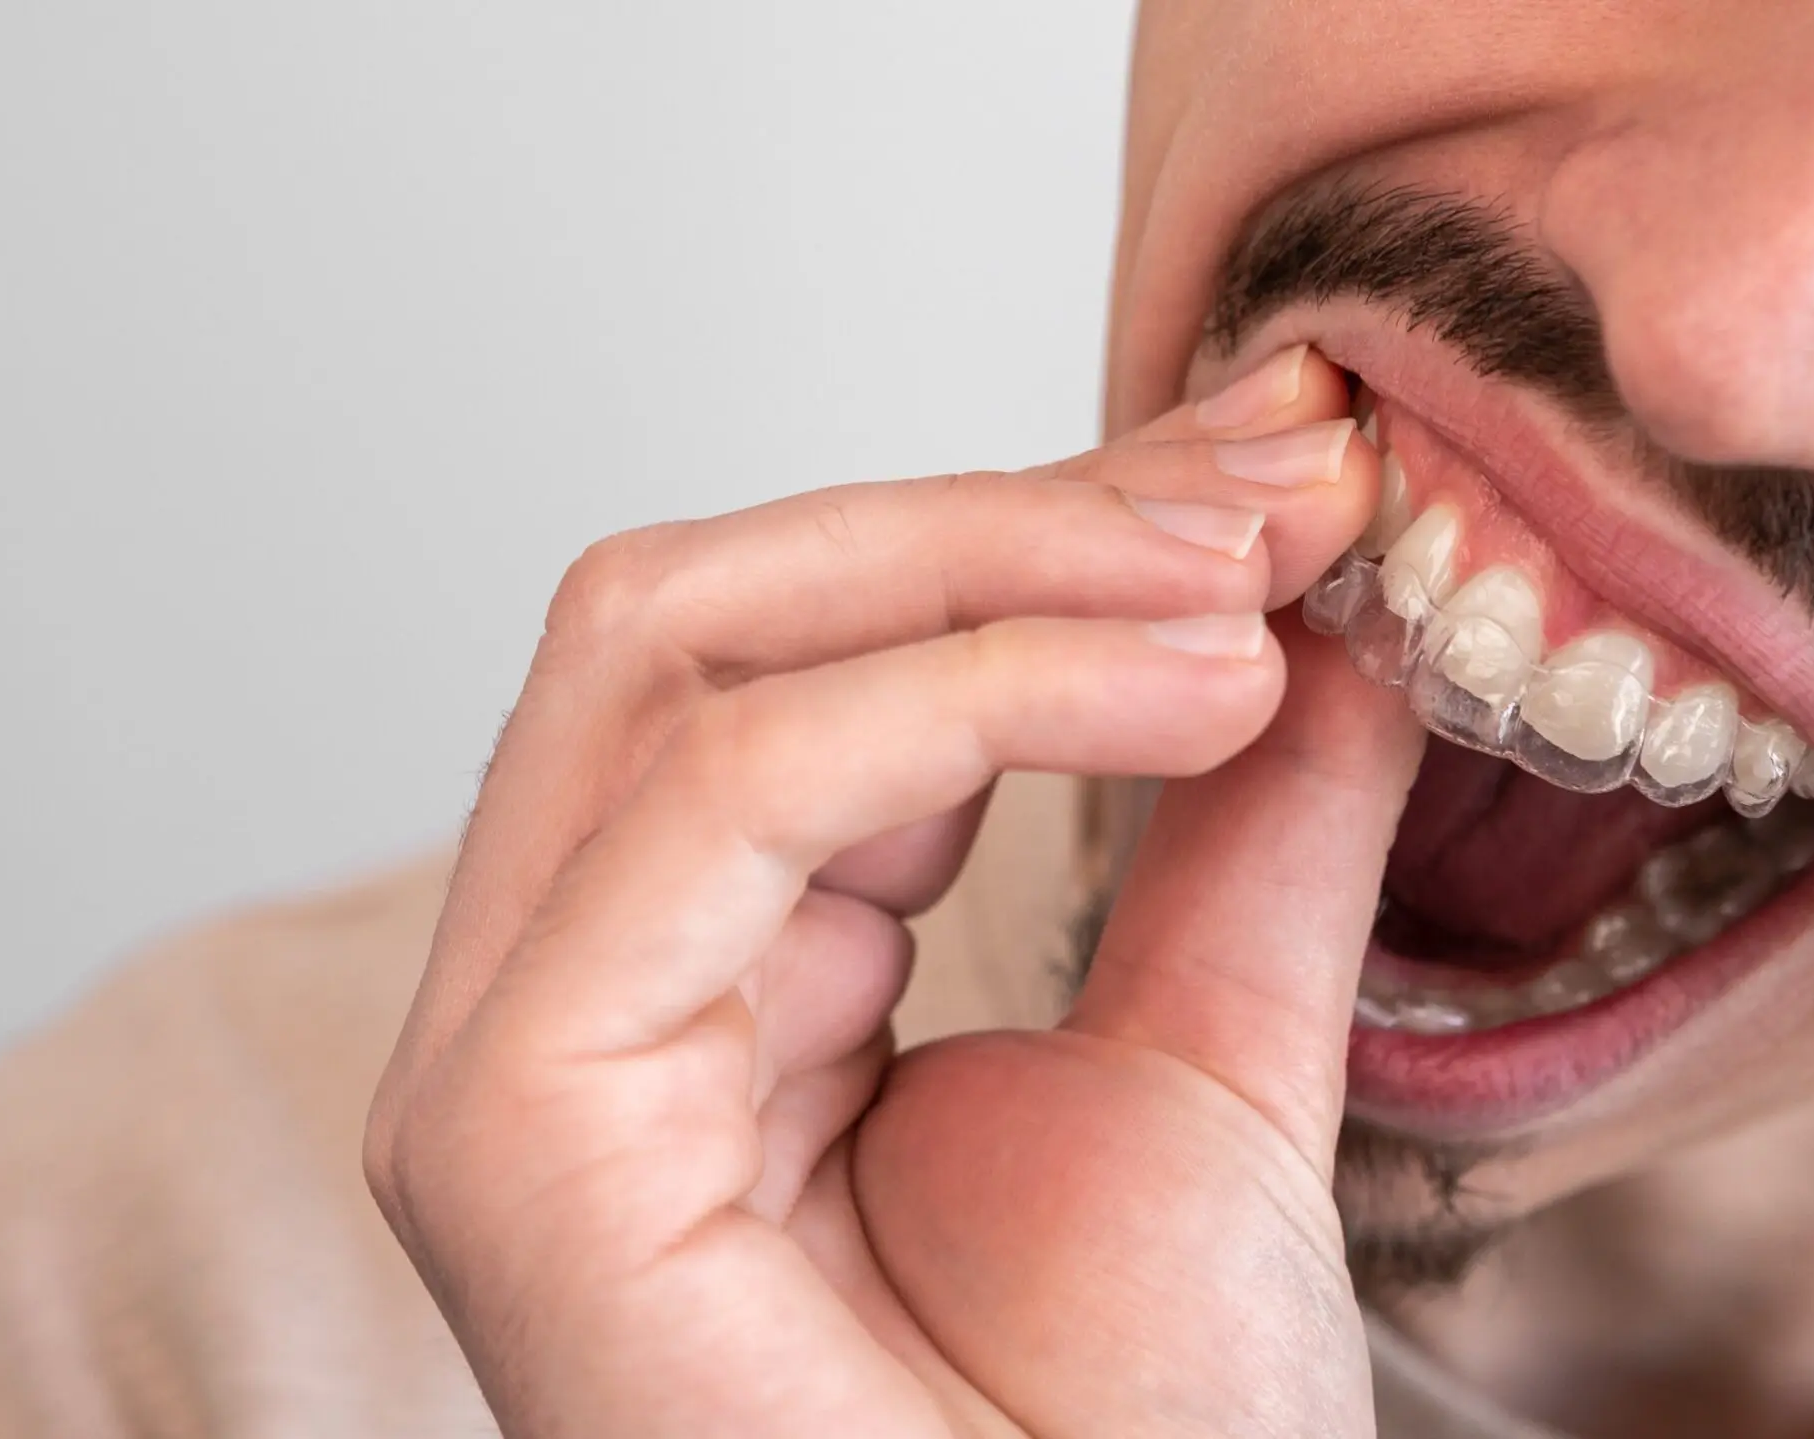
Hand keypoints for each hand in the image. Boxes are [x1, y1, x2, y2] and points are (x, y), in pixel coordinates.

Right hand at [364, 346, 1422, 1435]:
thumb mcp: (1211, 1068)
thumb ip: (1237, 827)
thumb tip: (1307, 597)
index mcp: (688, 982)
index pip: (787, 650)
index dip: (1030, 529)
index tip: (1282, 478)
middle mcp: (562, 998)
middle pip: (693, 606)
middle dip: (998, 515)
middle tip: (1270, 492)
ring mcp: (508, 1061)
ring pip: (675, 650)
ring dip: (992, 570)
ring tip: (1253, 587)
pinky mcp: (506, 1126)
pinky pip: (716, 797)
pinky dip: (963, 695)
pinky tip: (1189, 689)